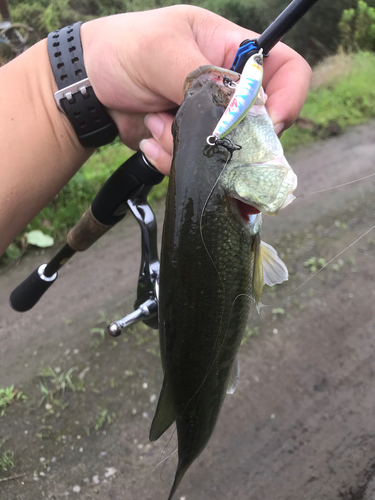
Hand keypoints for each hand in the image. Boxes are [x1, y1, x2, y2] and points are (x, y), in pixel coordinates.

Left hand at [81, 5, 310, 174]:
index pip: (288, 73)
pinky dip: (173, 161)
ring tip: (156, 125)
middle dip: (227, 138)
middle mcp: (231, 90)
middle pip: (260, 127)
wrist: (90, 86)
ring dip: (188, 148)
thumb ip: (205, 80)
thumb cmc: (125, 51)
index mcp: (234, 53)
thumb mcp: (164, 51)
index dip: (288, 100)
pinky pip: (200, 167)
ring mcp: (212, 122)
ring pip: (226, 155)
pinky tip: (150, 140)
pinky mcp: (194, 145)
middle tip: (192, 130)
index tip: (266, 125)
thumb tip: (238, 115)